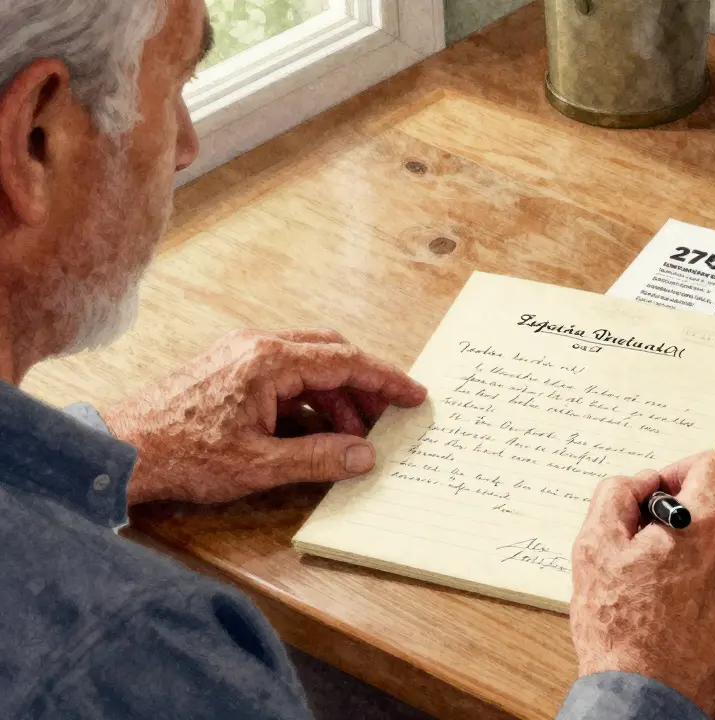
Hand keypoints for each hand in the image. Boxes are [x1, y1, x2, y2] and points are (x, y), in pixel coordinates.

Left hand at [103, 328, 426, 504]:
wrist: (120, 450)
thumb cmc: (183, 455)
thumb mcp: (261, 465)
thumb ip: (320, 457)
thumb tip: (365, 454)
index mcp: (269, 361)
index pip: (345, 361)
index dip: (385, 380)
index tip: (413, 395)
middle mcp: (256, 346)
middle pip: (330, 354)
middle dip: (363, 387)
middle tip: (386, 418)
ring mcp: (240, 354)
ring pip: (308, 365)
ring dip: (335, 397)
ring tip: (351, 437)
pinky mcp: (228, 368)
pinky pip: (284, 374)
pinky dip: (308, 398)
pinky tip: (314, 432)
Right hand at [569, 450, 714, 716]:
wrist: (646, 698)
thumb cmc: (618, 628)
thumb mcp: (594, 547)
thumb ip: (617, 495)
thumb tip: (642, 483)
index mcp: (708, 523)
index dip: (687, 469)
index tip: (666, 492)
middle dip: (696, 511)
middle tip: (659, 541)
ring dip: (712, 547)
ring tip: (674, 580)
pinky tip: (692, 605)